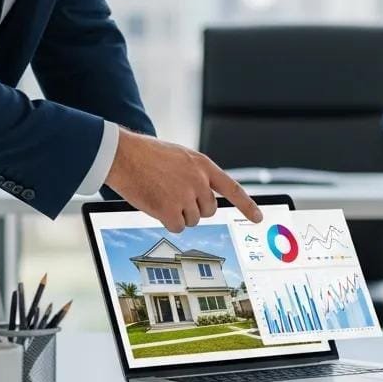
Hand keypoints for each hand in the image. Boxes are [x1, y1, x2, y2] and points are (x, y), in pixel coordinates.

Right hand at [106, 128, 262, 232]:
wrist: (124, 155)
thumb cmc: (149, 155)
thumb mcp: (182, 157)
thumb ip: (197, 174)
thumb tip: (207, 196)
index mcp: (204, 166)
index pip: (232, 189)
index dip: (247, 205)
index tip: (258, 218)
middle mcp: (199, 181)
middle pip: (209, 209)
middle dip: (195, 208)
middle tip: (174, 197)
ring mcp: (186, 196)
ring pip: (193, 219)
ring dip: (179, 214)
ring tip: (162, 195)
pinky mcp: (170, 210)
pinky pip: (177, 227)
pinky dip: (168, 222)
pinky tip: (156, 206)